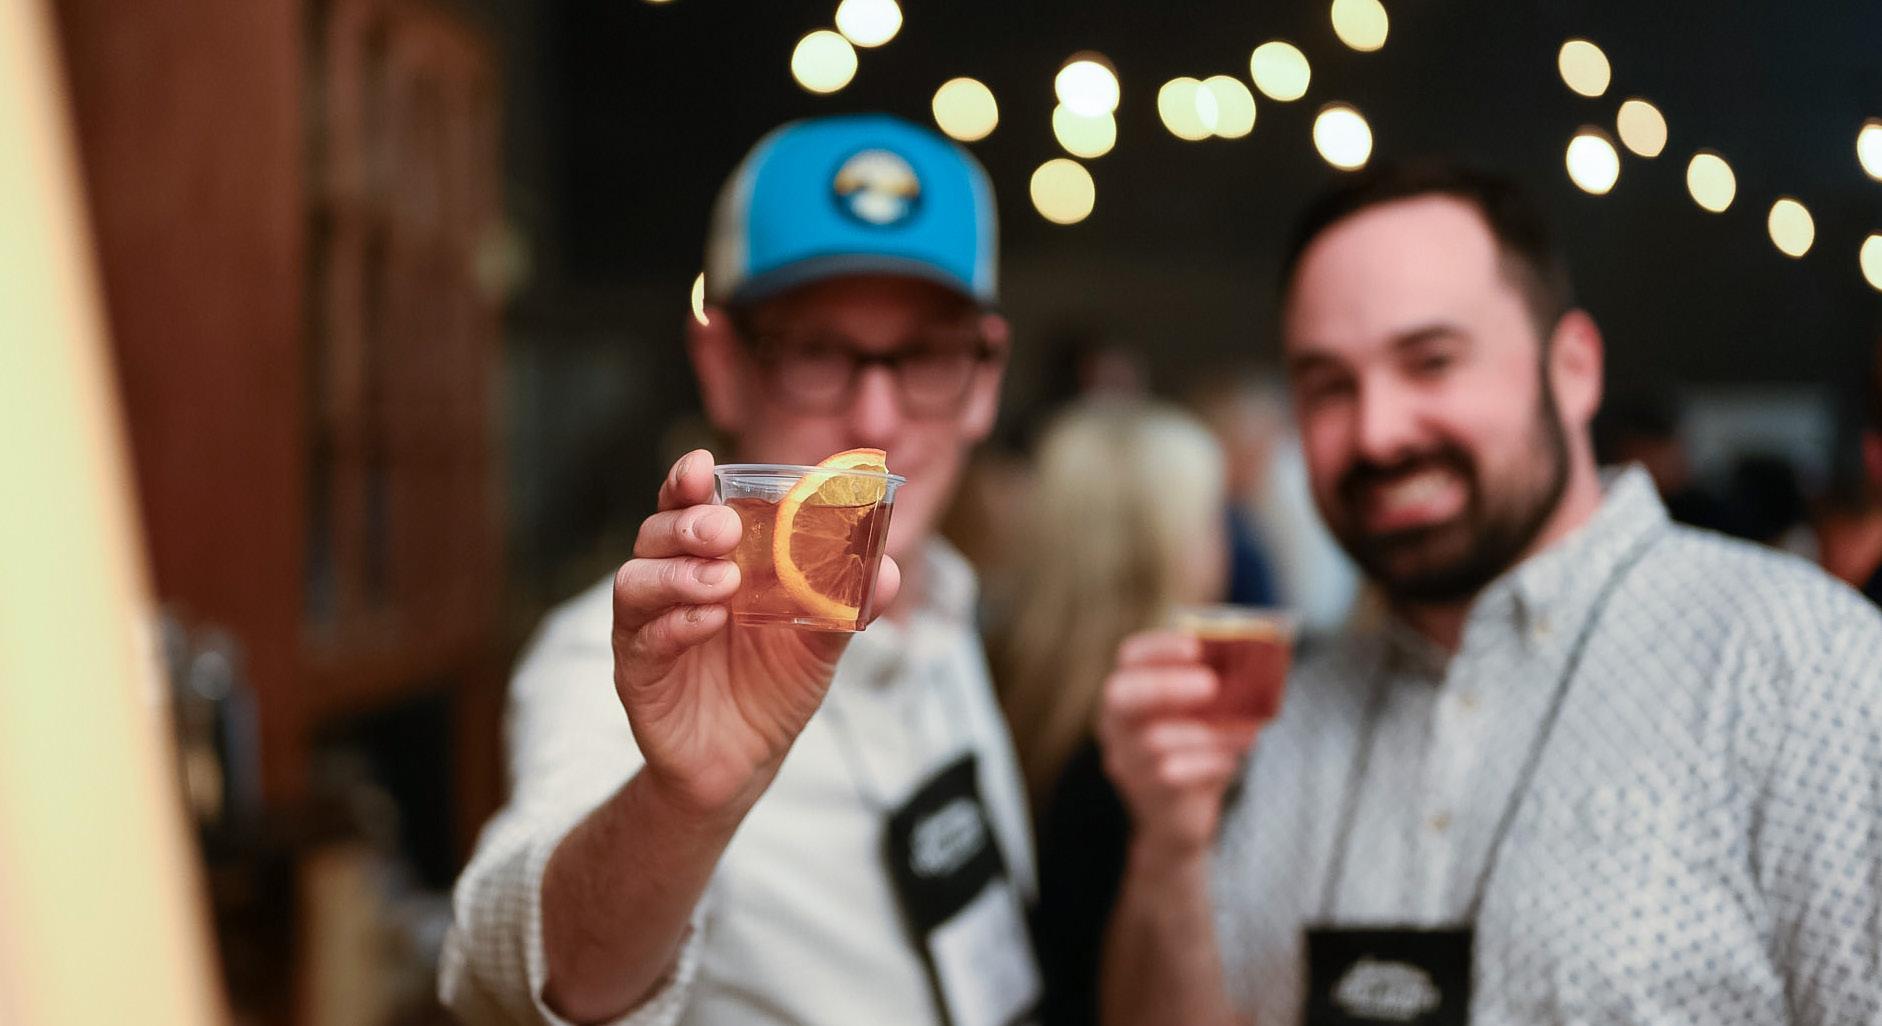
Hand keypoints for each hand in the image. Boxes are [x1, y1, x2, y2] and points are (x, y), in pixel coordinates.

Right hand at [612, 449, 900, 818]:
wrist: (744, 762)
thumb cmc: (775, 684)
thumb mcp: (819, 641)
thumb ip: (846, 603)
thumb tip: (888, 569)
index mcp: (713, 559)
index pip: (691, 505)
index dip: (689, 480)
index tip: (705, 465)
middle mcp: (672, 583)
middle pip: (657, 531)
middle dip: (688, 523)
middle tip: (725, 530)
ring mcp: (648, 627)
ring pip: (637, 580)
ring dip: (679, 573)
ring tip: (723, 582)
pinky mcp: (637, 673)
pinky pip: (644, 639)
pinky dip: (676, 624)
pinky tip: (710, 623)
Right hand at [1098, 630, 1258, 859]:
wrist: (1179, 819)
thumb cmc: (1194, 751)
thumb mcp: (1201, 716)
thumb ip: (1216, 689)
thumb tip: (1258, 666)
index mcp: (1130, 691)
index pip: (1129, 657)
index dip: (1159, 648)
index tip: (1196, 646)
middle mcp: (1116, 723)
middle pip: (1121, 696)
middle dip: (1165, 686)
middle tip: (1210, 685)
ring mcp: (1126, 760)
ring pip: (1155, 740)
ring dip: (1206, 732)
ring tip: (1244, 731)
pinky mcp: (1145, 791)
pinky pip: (1172, 773)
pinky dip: (1208, 763)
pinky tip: (1232, 760)